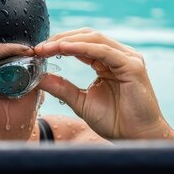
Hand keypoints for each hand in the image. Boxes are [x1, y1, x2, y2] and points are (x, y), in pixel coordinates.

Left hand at [35, 28, 173, 141]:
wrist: (136, 137)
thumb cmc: (115, 121)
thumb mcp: (80, 101)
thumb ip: (61, 87)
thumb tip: (38, 77)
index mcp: (107, 62)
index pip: (80, 44)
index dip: (58, 44)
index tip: (37, 51)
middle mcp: (119, 55)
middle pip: (86, 36)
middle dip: (60, 39)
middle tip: (39, 47)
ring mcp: (127, 58)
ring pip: (94, 39)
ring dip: (68, 41)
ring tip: (47, 47)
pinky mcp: (132, 65)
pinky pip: (103, 51)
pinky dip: (82, 47)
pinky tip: (64, 48)